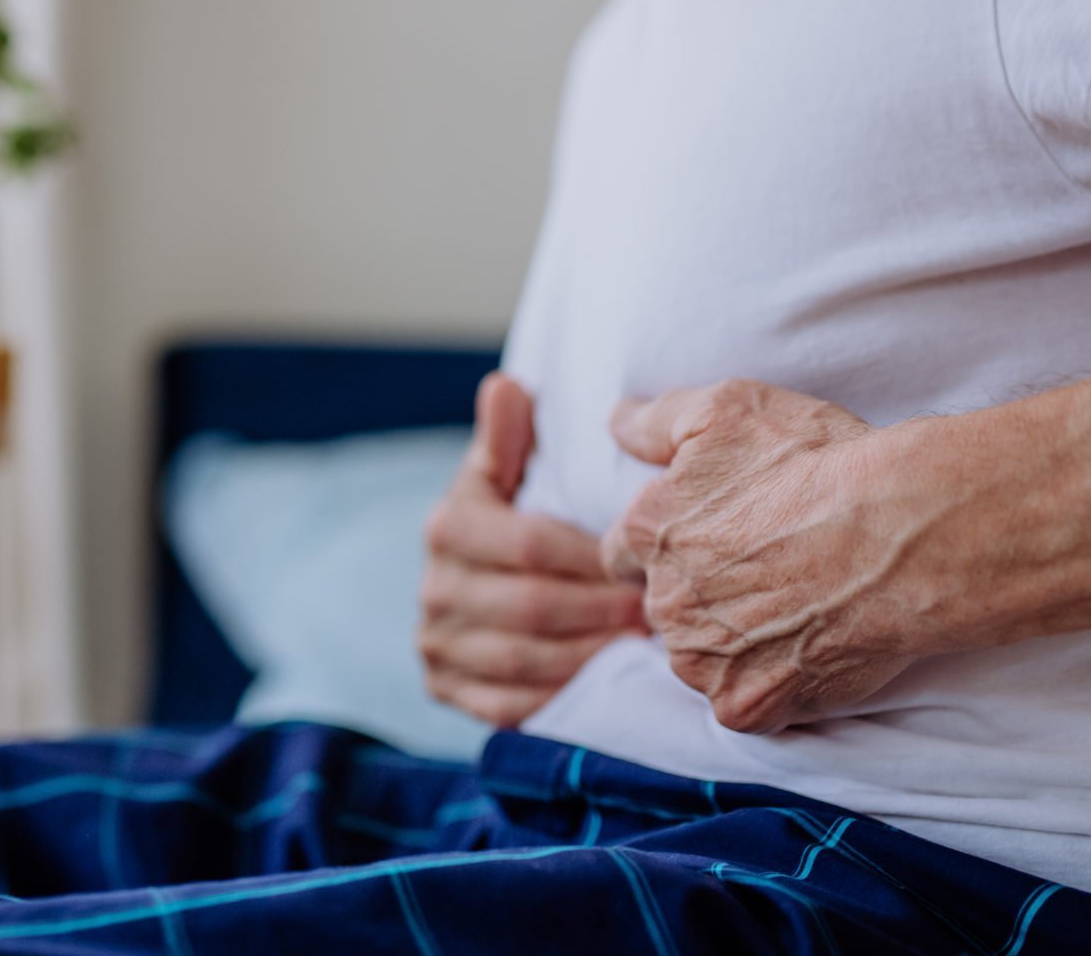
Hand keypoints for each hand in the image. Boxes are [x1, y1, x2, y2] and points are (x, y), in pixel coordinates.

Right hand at [420, 372, 647, 728]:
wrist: (474, 587)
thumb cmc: (511, 519)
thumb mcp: (506, 473)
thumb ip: (509, 435)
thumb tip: (507, 385)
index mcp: (446, 525)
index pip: (529, 544)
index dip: (592, 557)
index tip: (643, 560)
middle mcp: (432, 588)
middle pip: (532, 606)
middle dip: (601, 610)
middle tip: (658, 611)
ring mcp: (436, 644)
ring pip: (526, 660)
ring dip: (592, 654)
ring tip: (641, 645)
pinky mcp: (445, 691)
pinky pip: (509, 706)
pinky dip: (562, 694)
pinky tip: (603, 679)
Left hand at [599, 381, 924, 734]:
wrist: (901, 533)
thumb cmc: (819, 463)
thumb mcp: (727, 410)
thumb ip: (655, 422)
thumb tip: (615, 424)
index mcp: (648, 530)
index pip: (623, 552)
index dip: (666, 543)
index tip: (709, 538)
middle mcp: (663, 600)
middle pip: (664, 605)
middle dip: (698, 591)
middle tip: (763, 568)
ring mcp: (702, 660)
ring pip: (699, 656)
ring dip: (730, 640)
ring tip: (791, 607)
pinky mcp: (747, 705)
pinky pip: (744, 701)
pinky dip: (770, 682)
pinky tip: (806, 647)